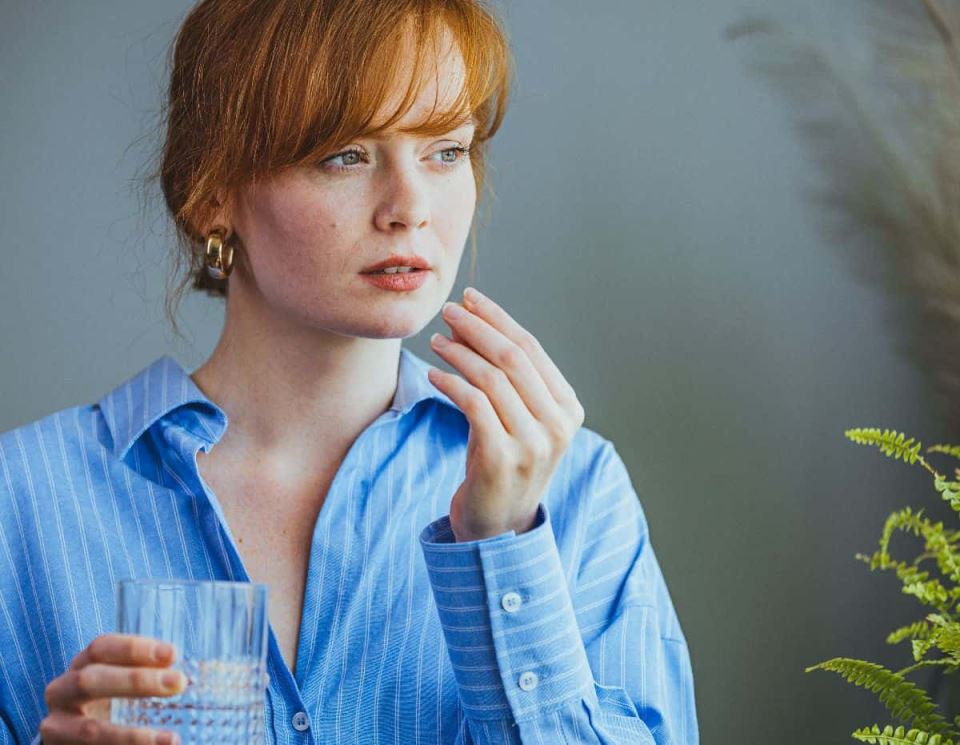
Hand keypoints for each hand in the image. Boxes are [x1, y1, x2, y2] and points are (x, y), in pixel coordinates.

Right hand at [40, 633, 185, 744]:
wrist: (78, 740)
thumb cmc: (112, 701)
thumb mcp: (123, 683)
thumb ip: (148, 676)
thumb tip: (185, 680)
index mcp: (81, 666)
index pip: (102, 648)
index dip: (135, 649)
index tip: (172, 654)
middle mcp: (62, 692)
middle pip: (90, 680)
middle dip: (135, 681)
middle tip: (178, 683)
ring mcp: (57, 728)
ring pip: (90, 730)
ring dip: (133, 736)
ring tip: (171, 740)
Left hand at [428, 287, 584, 540]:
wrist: (498, 527)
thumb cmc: (502, 463)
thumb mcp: (515, 419)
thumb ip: (506, 379)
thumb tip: (473, 323)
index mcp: (567, 408)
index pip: (531, 349)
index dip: (499, 319)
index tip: (470, 299)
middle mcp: (557, 425)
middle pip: (513, 358)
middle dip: (478, 327)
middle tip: (449, 311)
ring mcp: (532, 444)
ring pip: (492, 378)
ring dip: (460, 353)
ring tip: (437, 341)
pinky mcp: (501, 458)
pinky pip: (473, 405)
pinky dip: (451, 383)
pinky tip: (433, 374)